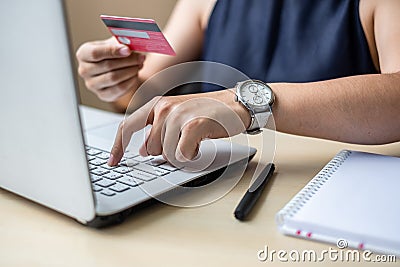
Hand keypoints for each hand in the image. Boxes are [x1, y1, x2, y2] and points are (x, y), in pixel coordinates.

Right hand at [76, 37, 144, 101]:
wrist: (114, 68)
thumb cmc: (113, 54)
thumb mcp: (114, 43)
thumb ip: (120, 42)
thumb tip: (130, 46)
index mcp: (83, 54)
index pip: (95, 53)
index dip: (113, 51)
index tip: (128, 50)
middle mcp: (84, 70)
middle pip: (107, 66)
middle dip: (127, 61)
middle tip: (140, 57)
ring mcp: (92, 85)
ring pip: (113, 78)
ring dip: (130, 71)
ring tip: (138, 65)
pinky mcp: (103, 95)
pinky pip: (119, 89)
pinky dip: (130, 81)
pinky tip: (135, 74)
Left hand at [108, 89, 250, 165]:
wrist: (235, 104)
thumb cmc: (207, 111)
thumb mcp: (177, 115)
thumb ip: (157, 129)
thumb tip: (144, 150)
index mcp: (157, 104)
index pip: (128, 126)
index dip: (117, 146)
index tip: (112, 162)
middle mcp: (164, 108)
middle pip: (150, 149)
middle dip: (166, 152)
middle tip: (183, 141)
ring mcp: (178, 116)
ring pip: (167, 154)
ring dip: (181, 154)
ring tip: (194, 139)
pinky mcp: (193, 126)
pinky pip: (182, 156)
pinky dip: (192, 155)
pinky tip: (200, 143)